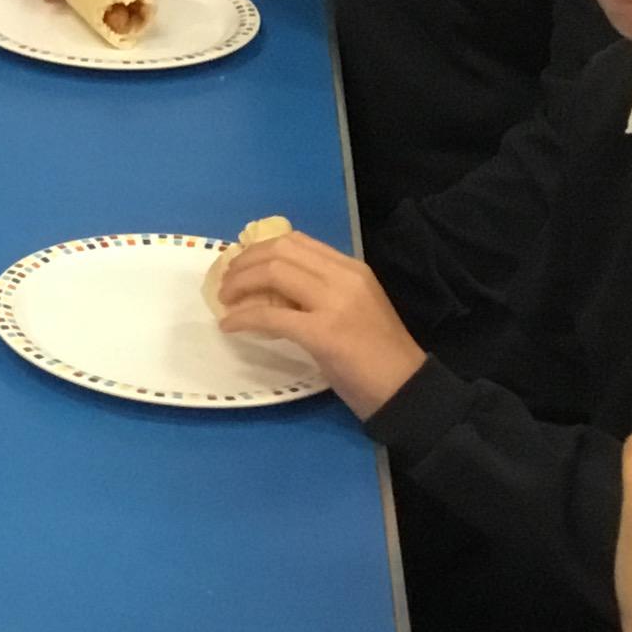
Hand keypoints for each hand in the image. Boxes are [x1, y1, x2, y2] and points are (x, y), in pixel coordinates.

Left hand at [213, 231, 427, 419]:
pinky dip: (243, 318)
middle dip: (244, 263)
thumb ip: (321, 292)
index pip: (298, 241)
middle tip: (226, 282)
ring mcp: (335, 303)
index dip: (260, 248)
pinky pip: (270, 316)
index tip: (241, 263)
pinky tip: (230, 326)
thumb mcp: (352, 307)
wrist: (406, 389)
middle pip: (280, 251)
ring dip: (240, 284)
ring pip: (273, 274)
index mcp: (352, 269)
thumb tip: (274, 290)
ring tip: (225, 299)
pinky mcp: (323, 333)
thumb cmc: (377, 355)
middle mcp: (344, 277)